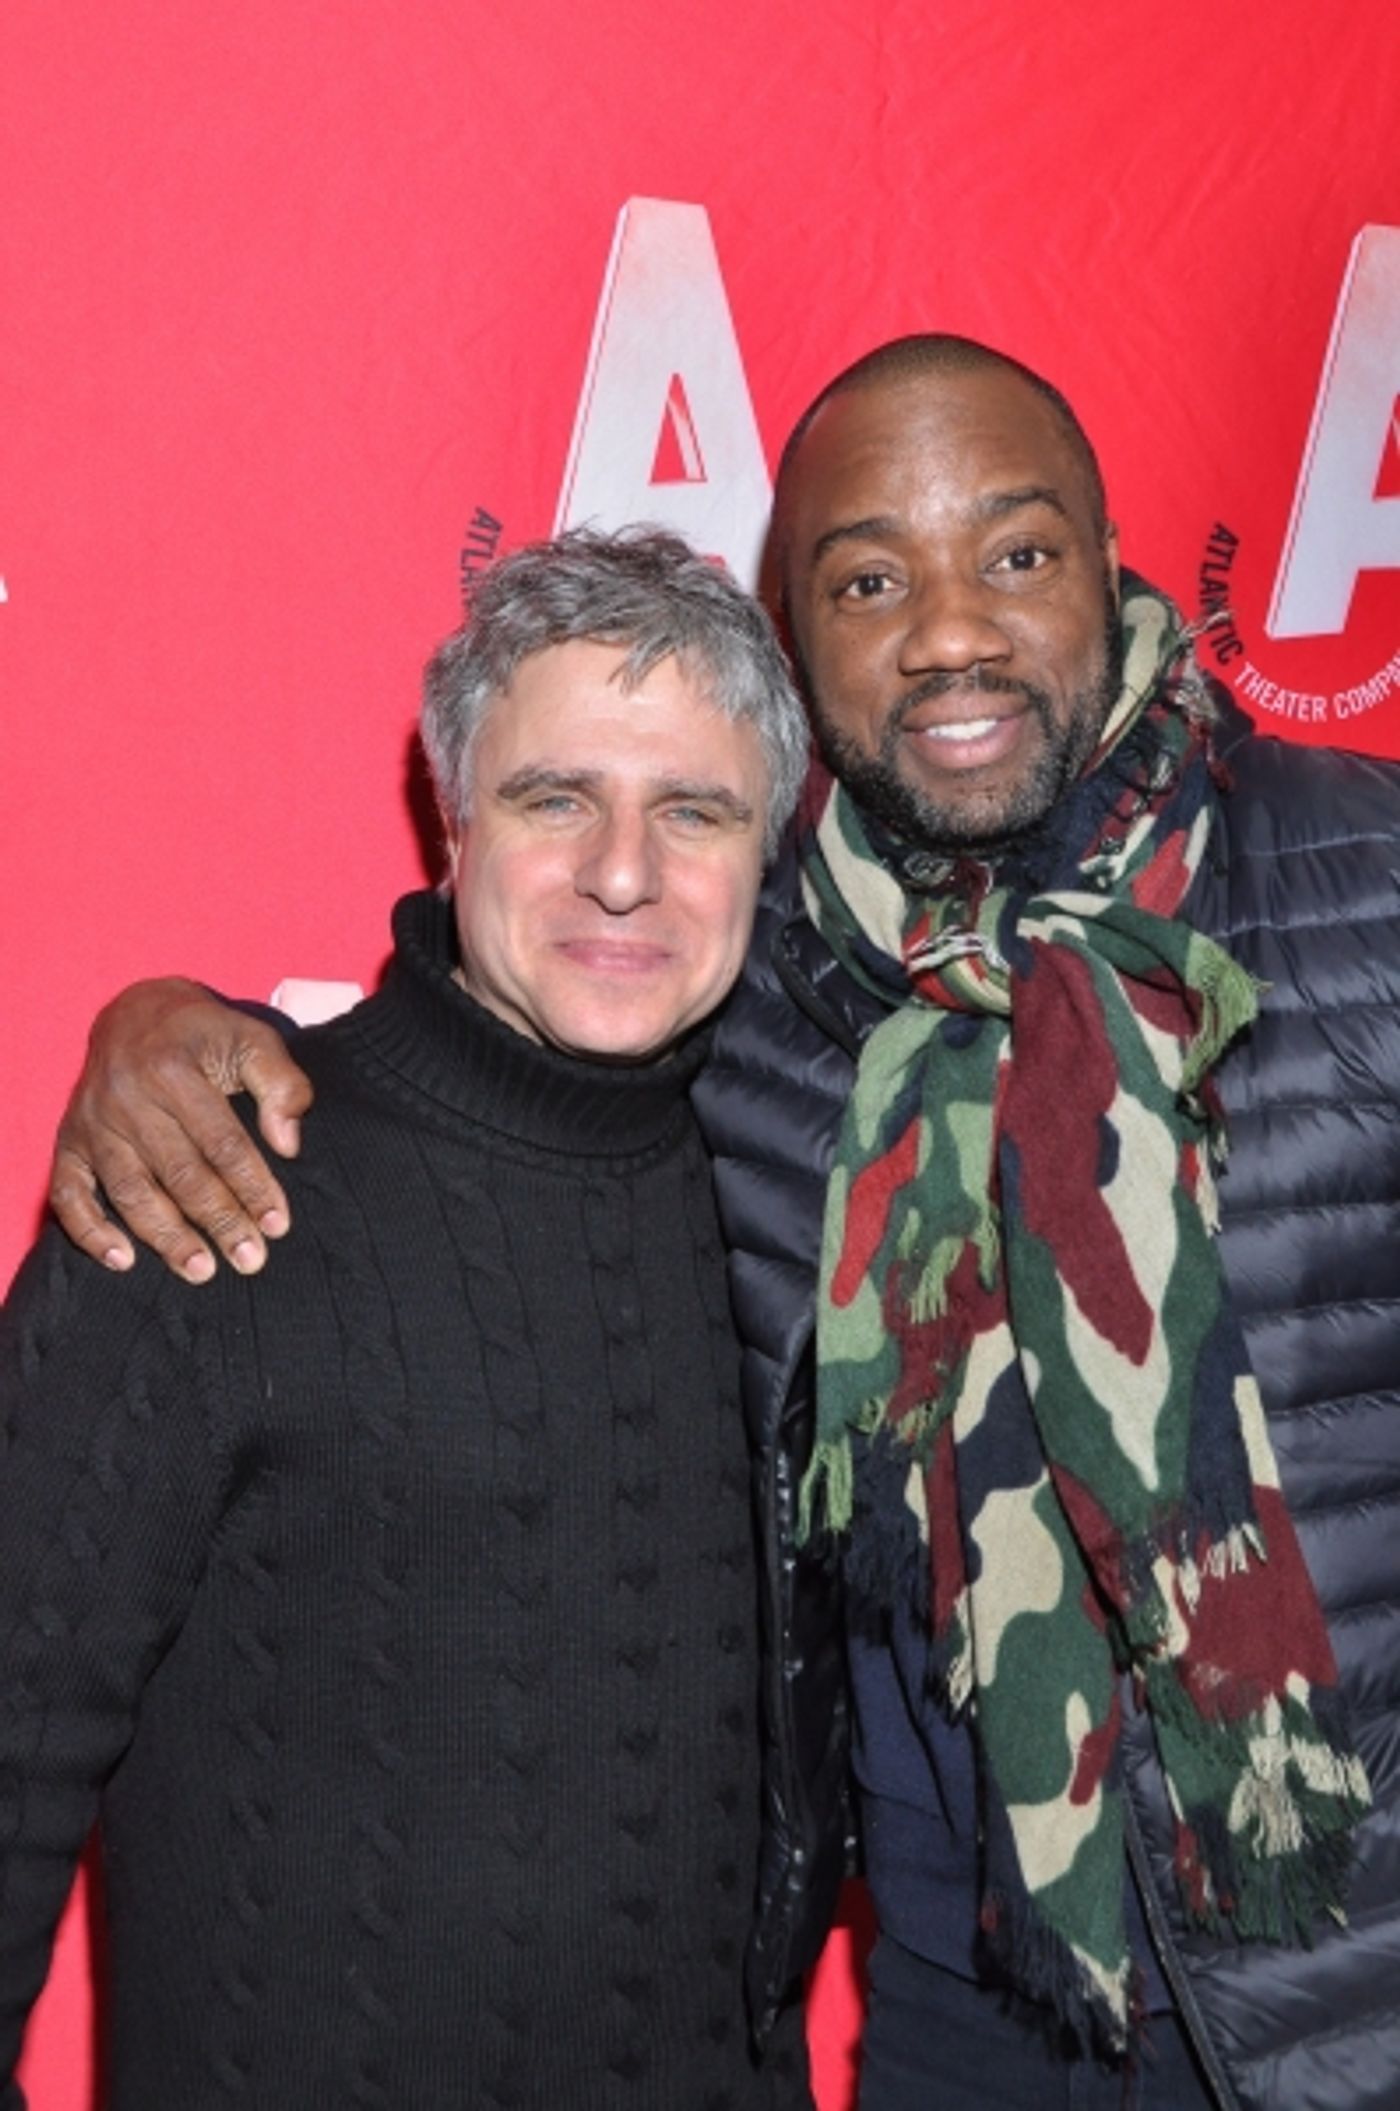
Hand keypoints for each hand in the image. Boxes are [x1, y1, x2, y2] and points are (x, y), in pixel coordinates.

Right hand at [48, 979, 313, 1281]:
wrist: (135, 1012)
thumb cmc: (205, 1034)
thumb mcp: (252, 1038)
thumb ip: (281, 1084)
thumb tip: (287, 1145)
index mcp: (174, 1068)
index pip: (221, 1141)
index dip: (252, 1186)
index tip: (278, 1225)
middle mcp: (126, 1096)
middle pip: (179, 1172)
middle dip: (218, 1221)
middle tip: (251, 1260)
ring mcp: (92, 1121)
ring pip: (129, 1190)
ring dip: (165, 1236)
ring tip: (200, 1270)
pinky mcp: (68, 1140)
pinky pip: (69, 1193)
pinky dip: (90, 1231)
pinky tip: (122, 1260)